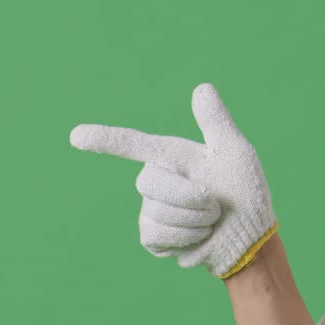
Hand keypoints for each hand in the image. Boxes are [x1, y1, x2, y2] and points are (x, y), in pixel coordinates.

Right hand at [70, 83, 276, 278]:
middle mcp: (157, 179)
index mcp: (172, 155)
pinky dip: (185, 237)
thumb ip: (216, 122)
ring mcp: (152, 209)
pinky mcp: (153, 237)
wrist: (249, 236)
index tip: (75, 136)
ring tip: (211, 220)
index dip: (104, 139)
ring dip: (194, 220)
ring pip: (156, 212)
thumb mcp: (235, 153)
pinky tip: (199, 236)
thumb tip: (202, 87)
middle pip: (148, 181)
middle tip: (214, 203)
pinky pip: (156, 235)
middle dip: (188, 196)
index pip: (131, 143)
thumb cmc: (245, 191)